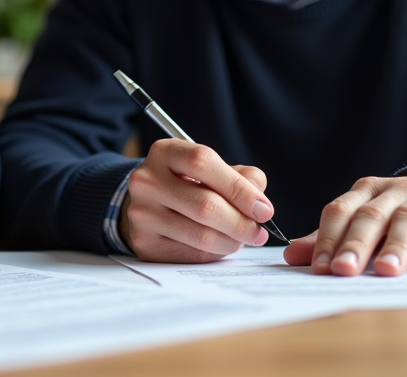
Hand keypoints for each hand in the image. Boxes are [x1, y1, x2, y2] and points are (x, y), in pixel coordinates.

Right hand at [119, 138, 276, 261]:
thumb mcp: (210, 169)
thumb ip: (241, 177)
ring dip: (232, 242)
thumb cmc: (187, 184)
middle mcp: (147, 180)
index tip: (264, 209)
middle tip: (258, 232)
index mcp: (164, 152)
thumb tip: (260, 204)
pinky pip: (192, 254)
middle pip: (205, 204)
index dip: (238, 188)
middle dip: (241, 223)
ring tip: (241, 239)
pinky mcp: (145, 243)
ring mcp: (142, 213)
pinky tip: (220, 245)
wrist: (148, 205)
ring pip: (201, 235)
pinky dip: (215, 253)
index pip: (202, 162)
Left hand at [282, 173, 406, 276]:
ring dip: (397, 246)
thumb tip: (292, 256)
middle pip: (371, 215)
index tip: (319, 266)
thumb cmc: (401, 213)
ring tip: (386, 271)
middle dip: (356, 243)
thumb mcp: (367, 220)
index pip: (341, 210)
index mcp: (367, 190)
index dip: (328, 237)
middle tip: (344, 270)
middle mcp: (396, 190)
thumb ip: (332, 237)